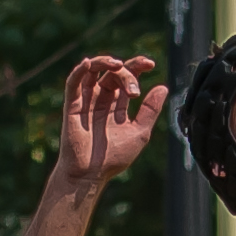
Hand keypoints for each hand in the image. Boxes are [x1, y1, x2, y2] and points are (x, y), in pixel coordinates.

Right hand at [57, 55, 167, 187]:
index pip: (127, 78)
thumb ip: (149, 110)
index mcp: (118, 105)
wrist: (92, 173)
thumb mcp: (140, 132)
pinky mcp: (72, 104)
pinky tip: (89, 63)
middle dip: (126, 74)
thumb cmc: (115, 156)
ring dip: (104, 63)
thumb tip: (163, 87)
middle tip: (134, 91)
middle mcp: (102, 99)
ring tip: (117, 64)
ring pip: (93, 71)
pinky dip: (80, 70)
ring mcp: (87, 100)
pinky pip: (74, 82)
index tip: (150, 64)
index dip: (137, 67)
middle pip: (113, 74)